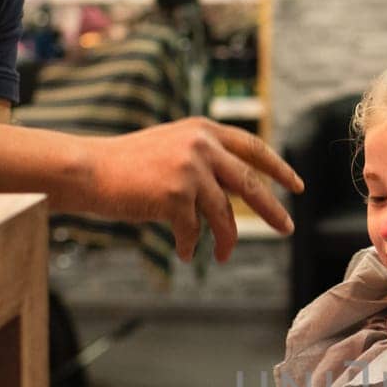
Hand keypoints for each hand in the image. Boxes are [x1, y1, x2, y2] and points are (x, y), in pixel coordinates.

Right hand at [81, 118, 302, 262]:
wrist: (88, 169)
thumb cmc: (127, 164)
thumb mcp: (172, 147)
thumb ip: (205, 159)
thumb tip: (238, 188)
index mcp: (203, 130)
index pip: (253, 148)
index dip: (278, 168)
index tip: (297, 186)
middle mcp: (201, 146)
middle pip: (249, 184)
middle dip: (272, 210)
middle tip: (287, 228)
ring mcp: (189, 170)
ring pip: (223, 214)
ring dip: (225, 240)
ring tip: (223, 256)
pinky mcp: (176, 196)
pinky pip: (193, 230)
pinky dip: (190, 245)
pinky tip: (185, 253)